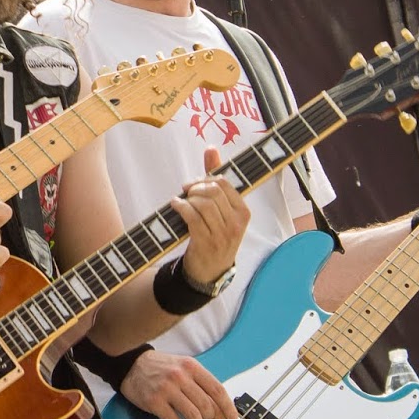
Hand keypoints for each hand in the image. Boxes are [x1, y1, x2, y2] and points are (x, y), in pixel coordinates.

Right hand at [120, 348, 238, 418]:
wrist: (131, 365)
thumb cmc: (162, 368)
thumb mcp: (184, 368)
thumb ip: (201, 386)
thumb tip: (219, 413)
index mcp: (191, 367)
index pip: (217, 389)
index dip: (227, 407)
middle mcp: (180, 377)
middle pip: (206, 406)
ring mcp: (166, 389)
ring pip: (193, 416)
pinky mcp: (154, 402)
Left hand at [171, 147, 249, 284]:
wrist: (210, 270)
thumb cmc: (215, 234)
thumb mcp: (221, 209)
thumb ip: (216, 178)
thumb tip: (211, 148)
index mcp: (243, 212)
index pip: (226, 184)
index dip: (206, 178)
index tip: (196, 182)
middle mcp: (236, 223)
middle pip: (214, 191)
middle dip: (196, 187)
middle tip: (186, 190)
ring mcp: (223, 234)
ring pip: (203, 203)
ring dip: (187, 198)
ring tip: (181, 200)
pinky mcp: (206, 242)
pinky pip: (192, 217)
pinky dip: (180, 207)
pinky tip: (175, 205)